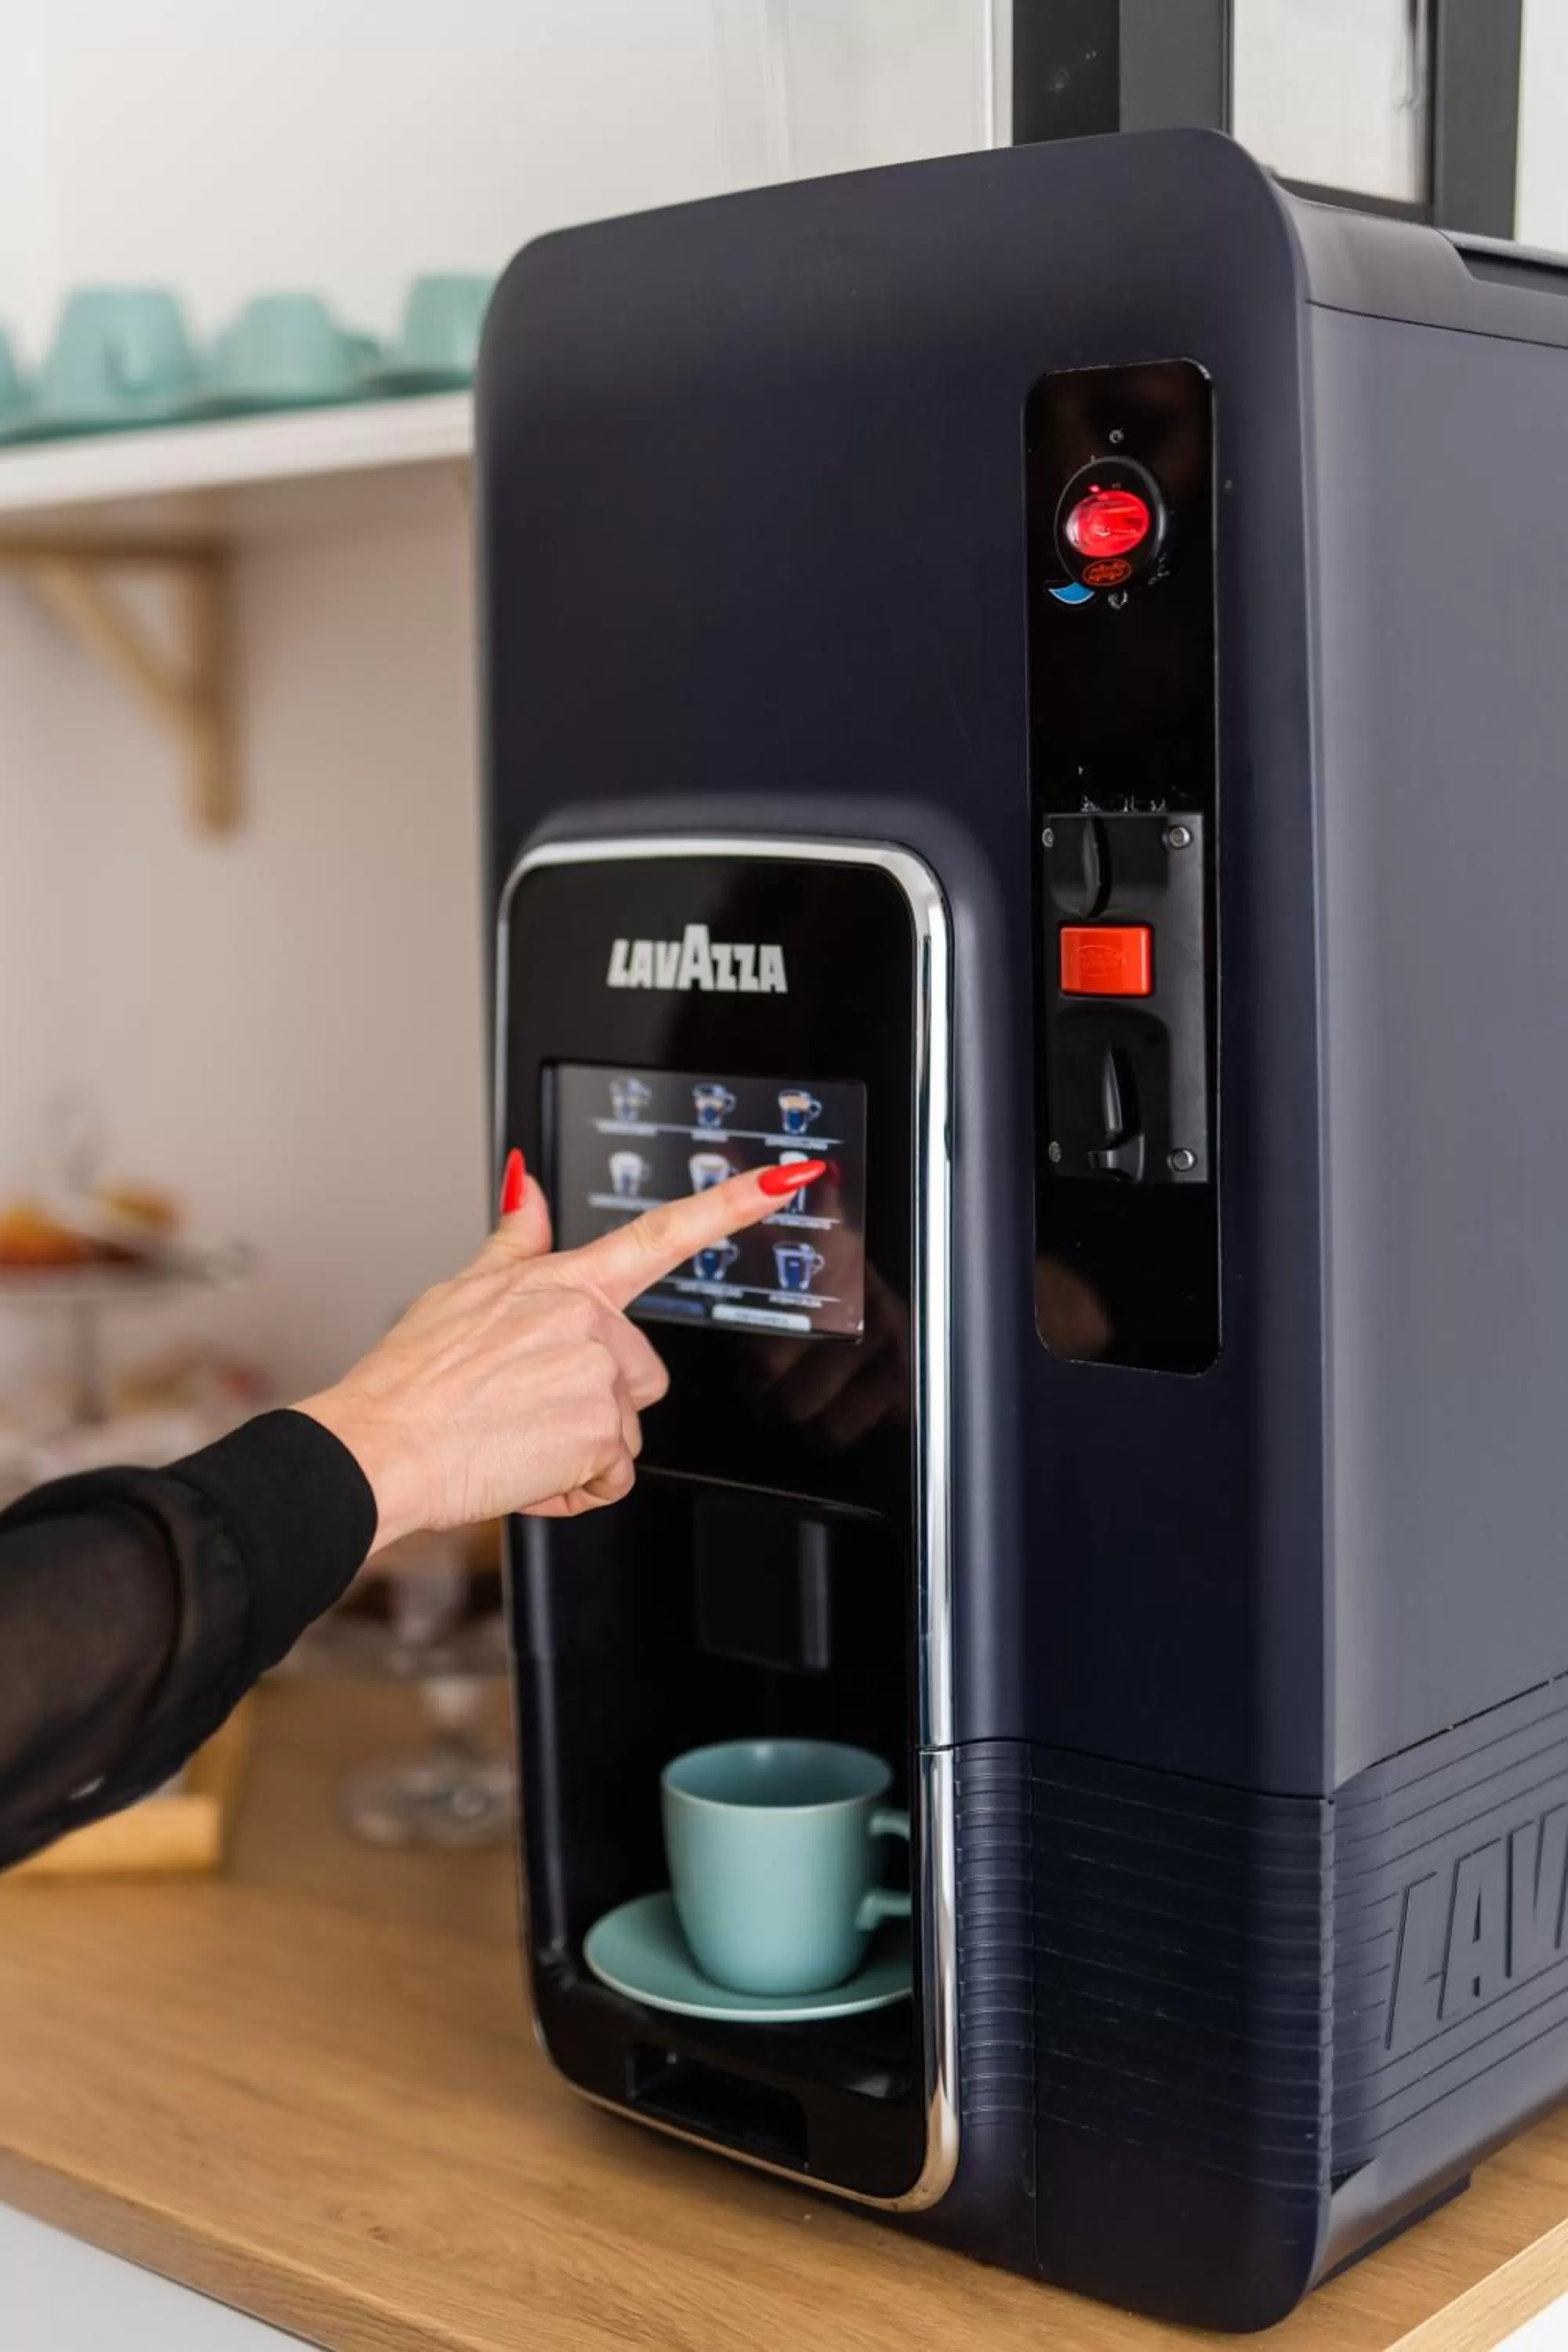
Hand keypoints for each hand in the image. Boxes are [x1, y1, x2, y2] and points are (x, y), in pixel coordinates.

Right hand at [297, 1157, 821, 1546]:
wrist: (381, 1445)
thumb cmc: (410, 1377)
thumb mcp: (459, 1290)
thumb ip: (514, 1241)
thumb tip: (525, 1182)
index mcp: (565, 1281)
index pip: (663, 1232)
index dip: (732, 1205)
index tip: (788, 1179)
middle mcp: (591, 1322)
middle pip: (641, 1371)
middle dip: (595, 1400)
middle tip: (522, 1409)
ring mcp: (599, 1377)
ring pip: (625, 1427)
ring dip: (581, 1447)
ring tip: (513, 1438)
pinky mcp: (599, 1435)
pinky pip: (611, 1475)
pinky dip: (573, 1487)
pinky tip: (521, 1469)